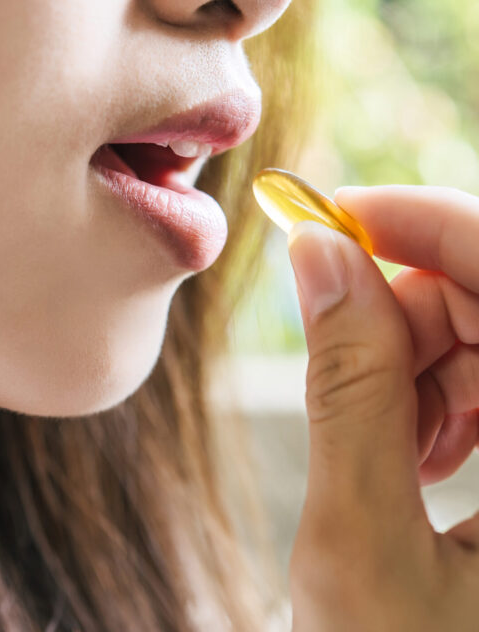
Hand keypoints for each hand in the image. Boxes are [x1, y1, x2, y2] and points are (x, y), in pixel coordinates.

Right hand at [286, 185, 478, 631]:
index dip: (424, 225)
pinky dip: (450, 392)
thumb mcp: (363, 549)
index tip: (328, 217)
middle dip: (410, 305)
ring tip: (382, 431)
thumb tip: (316, 257)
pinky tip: (419, 444)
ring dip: (425, 357)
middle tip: (335, 347)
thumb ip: (345, 389)